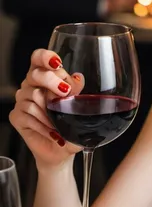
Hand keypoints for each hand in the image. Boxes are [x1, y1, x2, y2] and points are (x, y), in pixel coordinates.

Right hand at [9, 49, 82, 170]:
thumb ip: (76, 89)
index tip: (57, 63)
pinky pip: (28, 115)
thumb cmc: (71, 122)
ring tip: (61, 121)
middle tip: (65, 93)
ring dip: (51, 110)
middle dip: (52, 82)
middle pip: (36, 75)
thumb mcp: (79, 104)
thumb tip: (78, 78)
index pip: (38, 58)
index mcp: (45, 75)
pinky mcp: (16, 116)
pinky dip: (44, 124)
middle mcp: (31, 84)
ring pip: (34, 96)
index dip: (45, 57)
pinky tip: (53, 131)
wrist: (62, 149)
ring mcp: (21, 100)